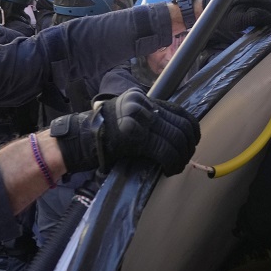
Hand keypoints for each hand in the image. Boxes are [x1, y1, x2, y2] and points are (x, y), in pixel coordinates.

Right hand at [50, 88, 199, 175]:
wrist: (79, 141)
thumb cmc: (102, 135)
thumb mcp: (128, 119)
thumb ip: (150, 121)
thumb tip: (176, 135)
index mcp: (143, 99)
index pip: (179, 111)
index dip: (192, 129)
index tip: (192, 142)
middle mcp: (143, 106)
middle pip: (181, 126)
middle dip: (188, 146)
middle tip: (184, 159)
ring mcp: (140, 120)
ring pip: (176, 139)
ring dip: (181, 157)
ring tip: (175, 167)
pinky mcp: (137, 137)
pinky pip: (165, 151)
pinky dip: (172, 163)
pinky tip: (168, 170)